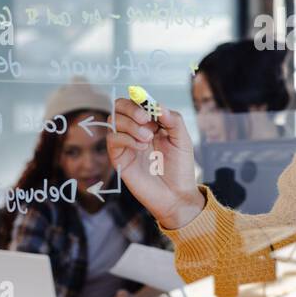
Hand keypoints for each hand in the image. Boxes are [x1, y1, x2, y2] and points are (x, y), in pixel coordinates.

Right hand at [106, 98, 203, 228]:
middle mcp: (135, 130)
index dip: (141, 101)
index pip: (136, 102)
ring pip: (114, 120)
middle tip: (146, 119)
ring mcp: (126, 144)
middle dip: (131, 108)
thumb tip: (158, 105)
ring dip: (131, 125)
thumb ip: (173, 120)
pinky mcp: (119, 158)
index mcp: (151, 123)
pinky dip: (126, 138)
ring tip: (148, 138)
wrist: (176, 195)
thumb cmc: (180, 168)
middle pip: (119, 106)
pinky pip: (113, 139)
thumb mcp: (182, 139)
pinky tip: (142, 146)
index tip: (153, 110)